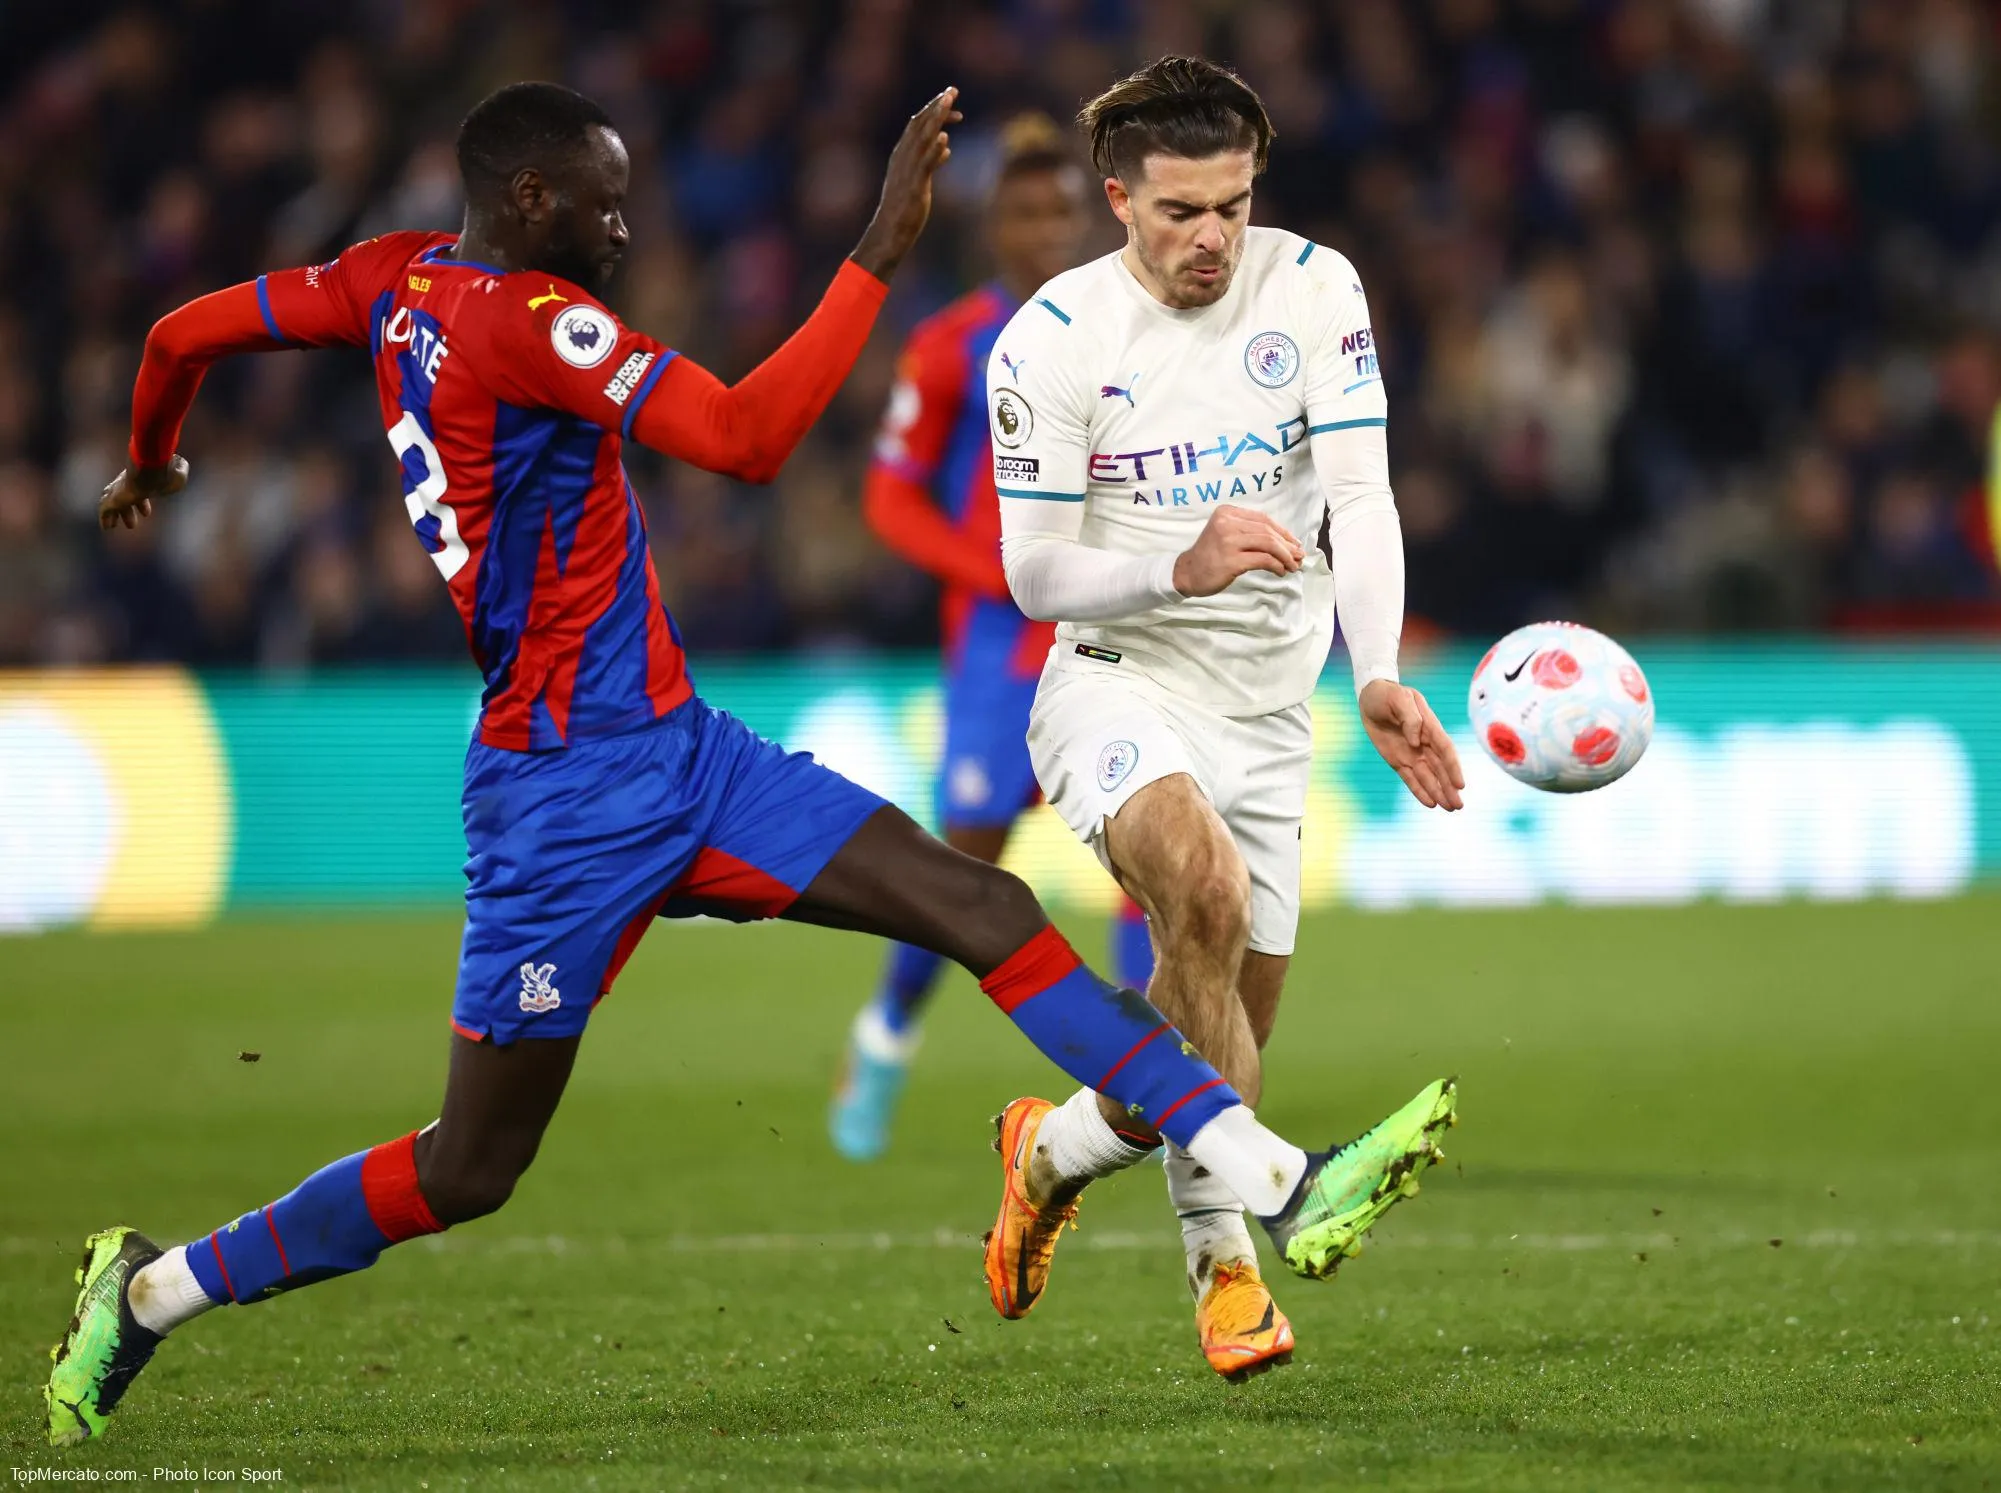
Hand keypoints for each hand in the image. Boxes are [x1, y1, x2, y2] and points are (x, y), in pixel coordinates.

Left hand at [99, 456, 188, 530]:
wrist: (152, 473)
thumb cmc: (166, 475)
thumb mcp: (178, 475)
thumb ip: (178, 473)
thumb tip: (180, 469)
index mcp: (141, 478)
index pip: (138, 490)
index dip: (142, 503)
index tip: (146, 513)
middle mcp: (127, 482)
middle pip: (123, 497)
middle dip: (127, 511)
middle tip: (132, 525)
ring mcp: (118, 490)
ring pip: (111, 503)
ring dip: (115, 516)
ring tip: (113, 527)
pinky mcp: (112, 499)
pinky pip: (105, 510)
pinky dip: (105, 519)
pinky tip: (107, 528)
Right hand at [851, 87, 960, 281]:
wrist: (890, 232)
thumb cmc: (904, 208)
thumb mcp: (920, 179)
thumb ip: (931, 162)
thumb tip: (946, 149)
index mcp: (903, 154)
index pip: (918, 124)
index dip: (934, 110)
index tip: (951, 101)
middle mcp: (903, 157)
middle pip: (920, 124)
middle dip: (937, 106)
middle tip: (953, 90)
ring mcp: (908, 171)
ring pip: (922, 139)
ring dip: (936, 119)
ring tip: (950, 103)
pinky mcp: (914, 187)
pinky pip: (925, 165)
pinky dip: (934, 151)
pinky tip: (945, 139)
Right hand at [1170, 503, 1304, 596]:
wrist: (1187, 573)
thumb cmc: (1210, 555)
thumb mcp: (1226, 534)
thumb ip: (1249, 532)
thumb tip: (1286, 542)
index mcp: (1227, 512)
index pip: (1263, 519)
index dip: (1283, 532)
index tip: (1295, 543)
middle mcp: (1227, 523)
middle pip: (1268, 531)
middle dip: (1288, 545)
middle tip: (1299, 557)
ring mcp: (1228, 541)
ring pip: (1268, 544)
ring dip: (1285, 556)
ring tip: (1293, 566)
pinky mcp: (1231, 560)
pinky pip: (1263, 559)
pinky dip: (1276, 565)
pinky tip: (1280, 571)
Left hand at [1360, 678, 1464, 809]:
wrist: (1371, 697)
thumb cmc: (1388, 695)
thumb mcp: (1399, 699)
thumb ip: (1410, 718)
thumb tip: (1416, 740)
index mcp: (1429, 726)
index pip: (1445, 749)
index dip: (1453, 767)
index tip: (1460, 785)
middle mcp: (1424, 743)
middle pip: (1441, 768)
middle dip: (1449, 787)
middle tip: (1458, 806)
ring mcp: (1412, 753)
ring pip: (1428, 776)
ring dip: (1439, 792)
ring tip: (1450, 808)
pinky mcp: (1398, 760)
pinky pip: (1410, 778)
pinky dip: (1419, 790)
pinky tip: (1430, 803)